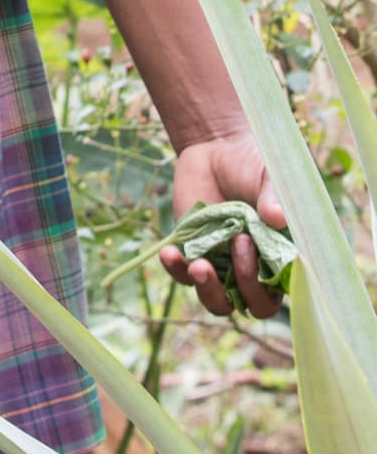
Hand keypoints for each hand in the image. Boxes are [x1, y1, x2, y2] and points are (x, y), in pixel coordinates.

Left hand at [161, 131, 287, 318]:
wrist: (215, 149)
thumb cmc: (251, 165)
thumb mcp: (268, 176)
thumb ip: (275, 197)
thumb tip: (278, 218)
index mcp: (279, 257)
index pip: (283, 292)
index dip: (275, 288)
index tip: (266, 262)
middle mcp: (253, 269)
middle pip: (253, 305)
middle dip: (246, 284)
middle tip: (240, 241)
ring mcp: (222, 264)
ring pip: (218, 301)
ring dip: (208, 289)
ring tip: (199, 266)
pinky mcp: (193, 253)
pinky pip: (183, 275)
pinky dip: (176, 269)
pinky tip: (169, 253)